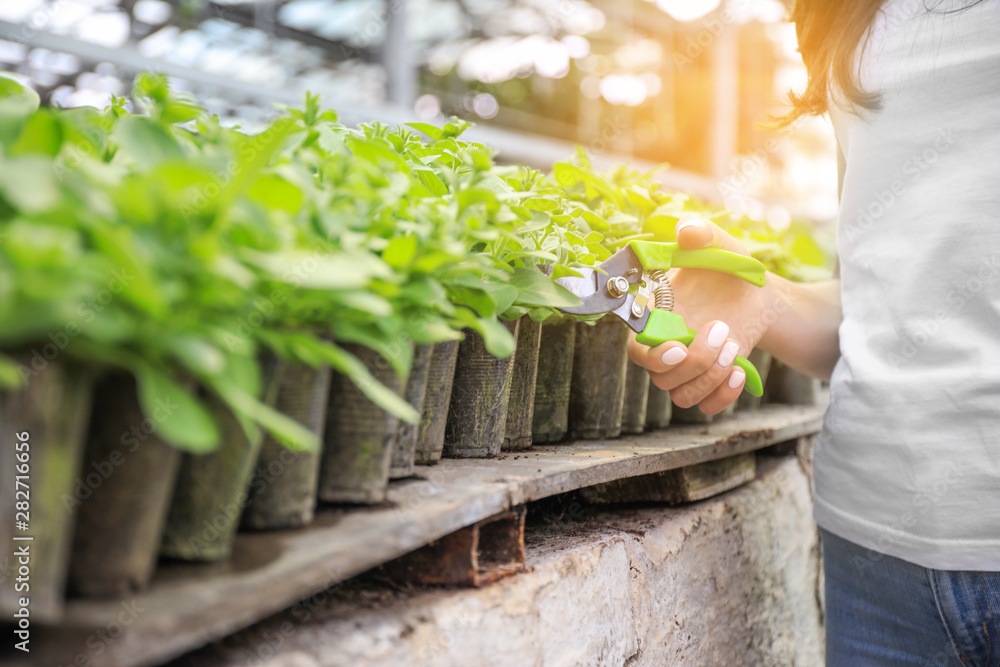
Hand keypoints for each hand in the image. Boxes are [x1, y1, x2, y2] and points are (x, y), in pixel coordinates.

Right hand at [627, 215, 768, 414]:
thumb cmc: (728, 268)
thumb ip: (702, 234)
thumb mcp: (719, 245)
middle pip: (660, 378)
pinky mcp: (710, 381)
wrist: (757, 293)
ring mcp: (688, 369)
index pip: (637, 350)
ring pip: (682, 395)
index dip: (652, 355)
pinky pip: (706, 407)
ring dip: (709, 377)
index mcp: (655, 319)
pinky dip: (721, 397)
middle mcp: (666, 348)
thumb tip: (685, 231)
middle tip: (721, 331)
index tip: (678, 346)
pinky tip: (738, 372)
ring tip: (733, 347)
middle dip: (694, 361)